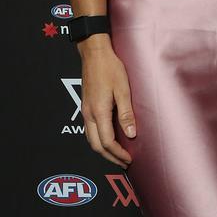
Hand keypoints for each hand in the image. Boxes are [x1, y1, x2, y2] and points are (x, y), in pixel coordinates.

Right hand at [78, 35, 134, 166]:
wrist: (94, 53)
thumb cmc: (111, 68)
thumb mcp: (123, 89)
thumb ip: (126, 113)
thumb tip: (131, 134)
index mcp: (98, 112)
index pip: (107, 142)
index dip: (118, 154)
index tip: (129, 159)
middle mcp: (88, 114)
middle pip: (96, 145)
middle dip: (110, 157)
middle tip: (124, 162)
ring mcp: (85, 110)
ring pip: (91, 139)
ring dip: (103, 150)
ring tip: (117, 154)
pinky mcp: (85, 106)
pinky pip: (89, 130)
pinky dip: (98, 139)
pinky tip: (108, 138)